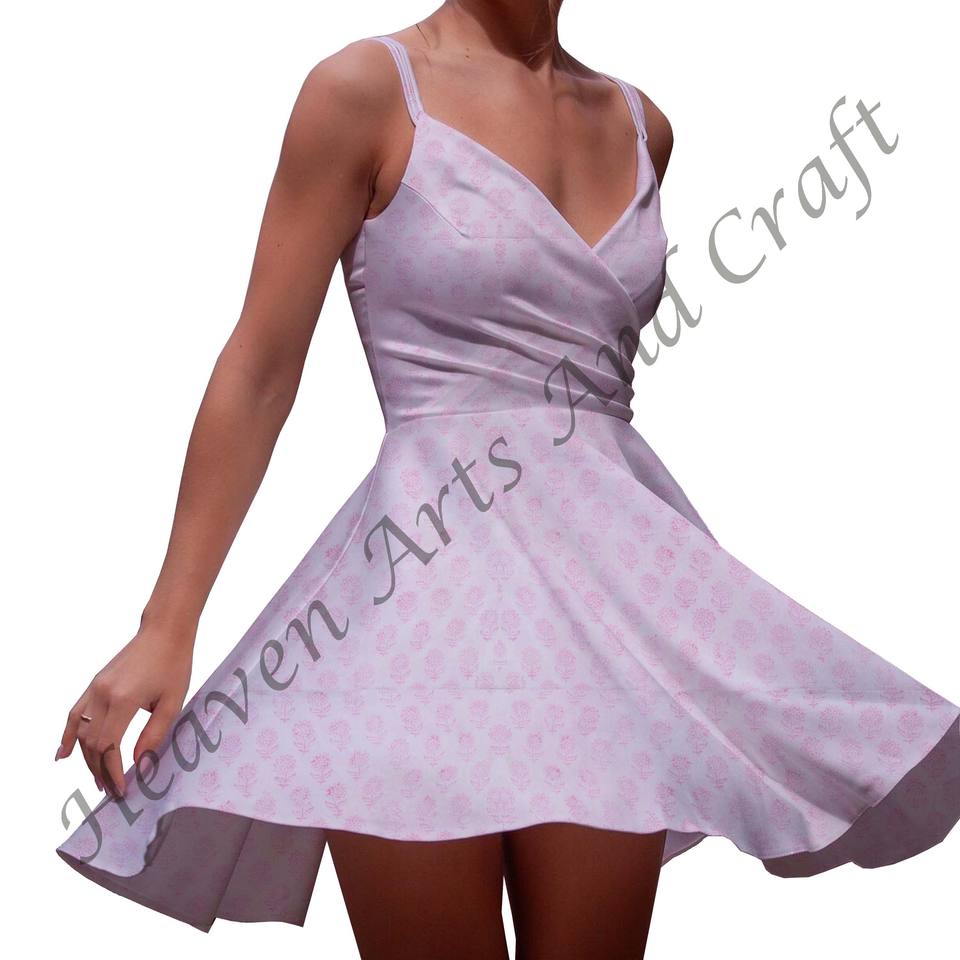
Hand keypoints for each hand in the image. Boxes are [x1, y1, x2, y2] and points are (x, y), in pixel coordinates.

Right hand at [56, 621, 194, 798]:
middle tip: (112, 790)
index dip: (113, 772)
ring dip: (87, 759)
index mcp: (124, 700)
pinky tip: (62, 755)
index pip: (109, 747)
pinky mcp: (94, 684)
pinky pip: (74, 714)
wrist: (164, 631)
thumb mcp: (173, 702)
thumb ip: (154, 734)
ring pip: (80, 733)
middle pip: (92, 744)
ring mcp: (95, 688)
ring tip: (98, 779)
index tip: (122, 789)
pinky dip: (66, 736)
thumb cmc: (174, 664)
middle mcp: (103, 695)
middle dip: (100, 771)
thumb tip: (138, 764)